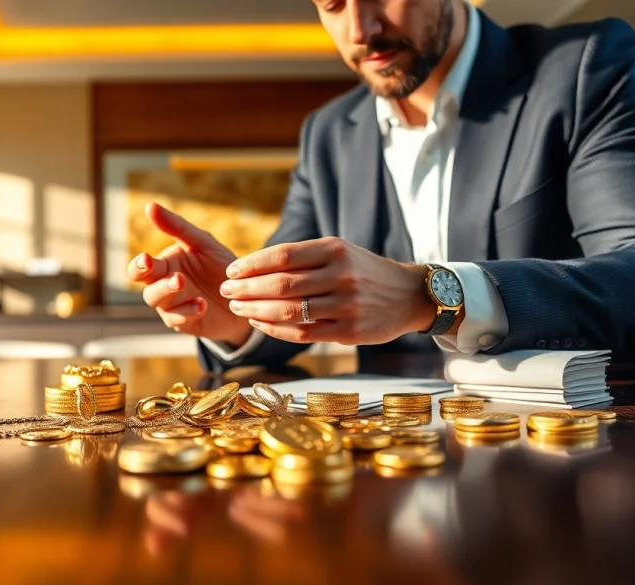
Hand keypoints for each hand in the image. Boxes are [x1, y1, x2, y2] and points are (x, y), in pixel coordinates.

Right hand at [128, 203, 253, 346]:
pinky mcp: (186, 322)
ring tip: (183, 282)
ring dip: (169, 294)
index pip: (140, 268)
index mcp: (164, 267)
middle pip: (147, 288)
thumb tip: (150, 206)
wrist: (246, 293)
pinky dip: (188, 310)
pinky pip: (179, 319)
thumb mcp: (202, 243)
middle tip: (175, 276)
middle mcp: (163, 288)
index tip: (147, 259)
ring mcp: (173, 307)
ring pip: (159, 304)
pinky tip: (201, 303)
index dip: (139, 265)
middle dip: (156, 283)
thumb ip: (177, 227)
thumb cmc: (219, 266)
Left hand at [219, 237, 442, 344]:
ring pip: (290, 311)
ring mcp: (346, 305)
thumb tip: (252, 267)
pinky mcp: (349, 331)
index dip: (252, 265)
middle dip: (247, 289)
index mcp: (335, 250)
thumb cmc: (362, 271)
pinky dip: (276, 329)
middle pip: (282, 284)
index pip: (283, 255)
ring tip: (238, 308)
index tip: (230, 271)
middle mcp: (341, 276)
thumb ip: (302, 257)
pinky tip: (260, 323)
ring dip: (257, 311)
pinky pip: (304, 333)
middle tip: (226, 292)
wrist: (408, 295)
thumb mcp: (339, 251)